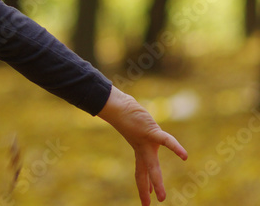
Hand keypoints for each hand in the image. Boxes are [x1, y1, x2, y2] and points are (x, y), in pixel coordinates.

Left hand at [97, 86, 187, 204]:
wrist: (117, 104)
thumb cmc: (126, 115)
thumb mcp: (136, 129)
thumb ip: (142, 134)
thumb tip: (142, 131)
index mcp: (140, 151)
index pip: (141, 173)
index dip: (144, 187)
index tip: (147, 200)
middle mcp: (142, 150)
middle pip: (144, 174)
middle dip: (145, 190)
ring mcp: (146, 142)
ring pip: (152, 165)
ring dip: (156, 182)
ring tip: (162, 198)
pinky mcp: (151, 131)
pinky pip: (166, 140)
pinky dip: (175, 147)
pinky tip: (184, 156)